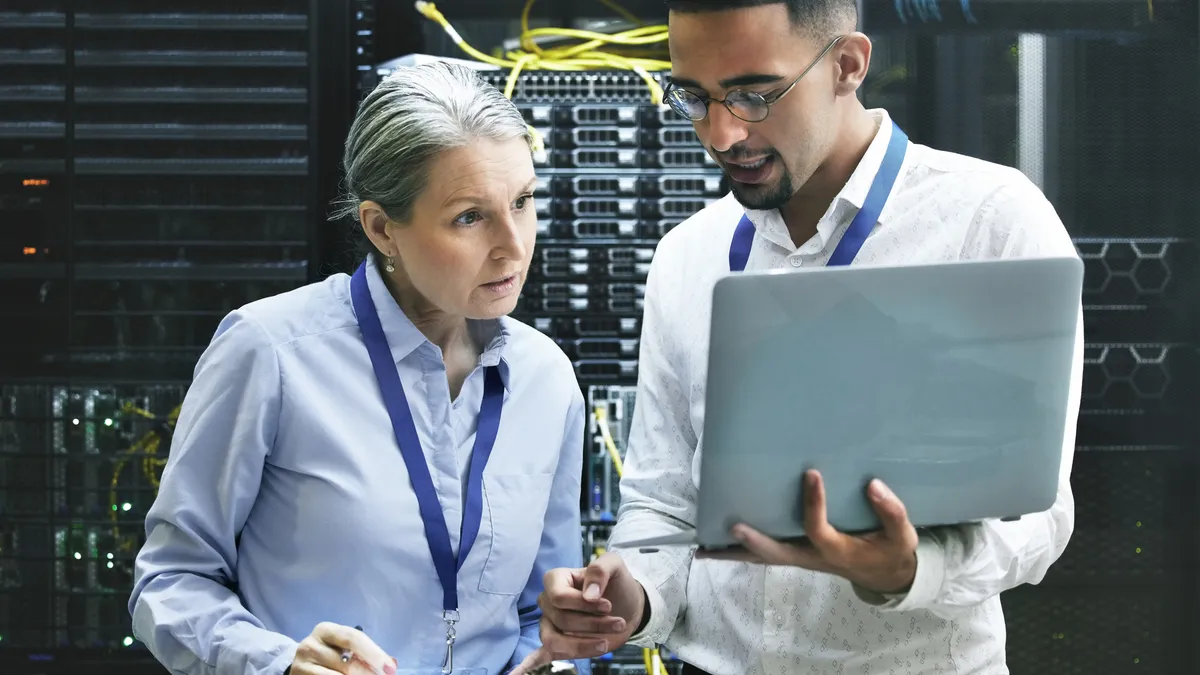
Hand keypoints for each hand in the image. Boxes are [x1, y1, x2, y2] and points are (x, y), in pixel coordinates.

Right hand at [290, 622, 397, 674]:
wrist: (301, 665)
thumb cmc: (330, 653)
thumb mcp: (344, 647)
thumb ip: (365, 653)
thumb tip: (391, 664)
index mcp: (325, 630)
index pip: (353, 638)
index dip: (375, 654)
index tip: (391, 668)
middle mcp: (310, 645)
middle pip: (348, 663)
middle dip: (369, 673)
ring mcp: (302, 664)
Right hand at [509, 553, 643, 674]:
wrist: (628, 607)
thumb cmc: (617, 584)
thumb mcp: (614, 565)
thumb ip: (600, 570)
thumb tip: (589, 594)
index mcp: (556, 579)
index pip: (559, 597)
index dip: (583, 604)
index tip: (607, 605)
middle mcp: (549, 602)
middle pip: (561, 620)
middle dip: (592, 624)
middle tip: (617, 622)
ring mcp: (550, 624)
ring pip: (555, 641)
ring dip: (583, 645)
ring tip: (605, 642)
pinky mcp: (559, 644)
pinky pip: (539, 656)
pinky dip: (528, 666)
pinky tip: (516, 674)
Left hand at [697, 470, 918, 593]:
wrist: (886, 574)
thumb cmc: (891, 550)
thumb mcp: (902, 535)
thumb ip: (891, 512)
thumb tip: (874, 485)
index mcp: (838, 550)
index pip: (818, 528)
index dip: (814, 503)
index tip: (811, 473)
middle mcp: (813, 557)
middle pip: (778, 553)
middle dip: (755, 541)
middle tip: (732, 525)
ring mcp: (801, 559)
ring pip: (764, 558)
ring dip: (735, 554)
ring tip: (703, 549)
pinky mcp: (796, 555)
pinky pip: (764, 555)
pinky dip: (740, 552)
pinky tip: (714, 548)